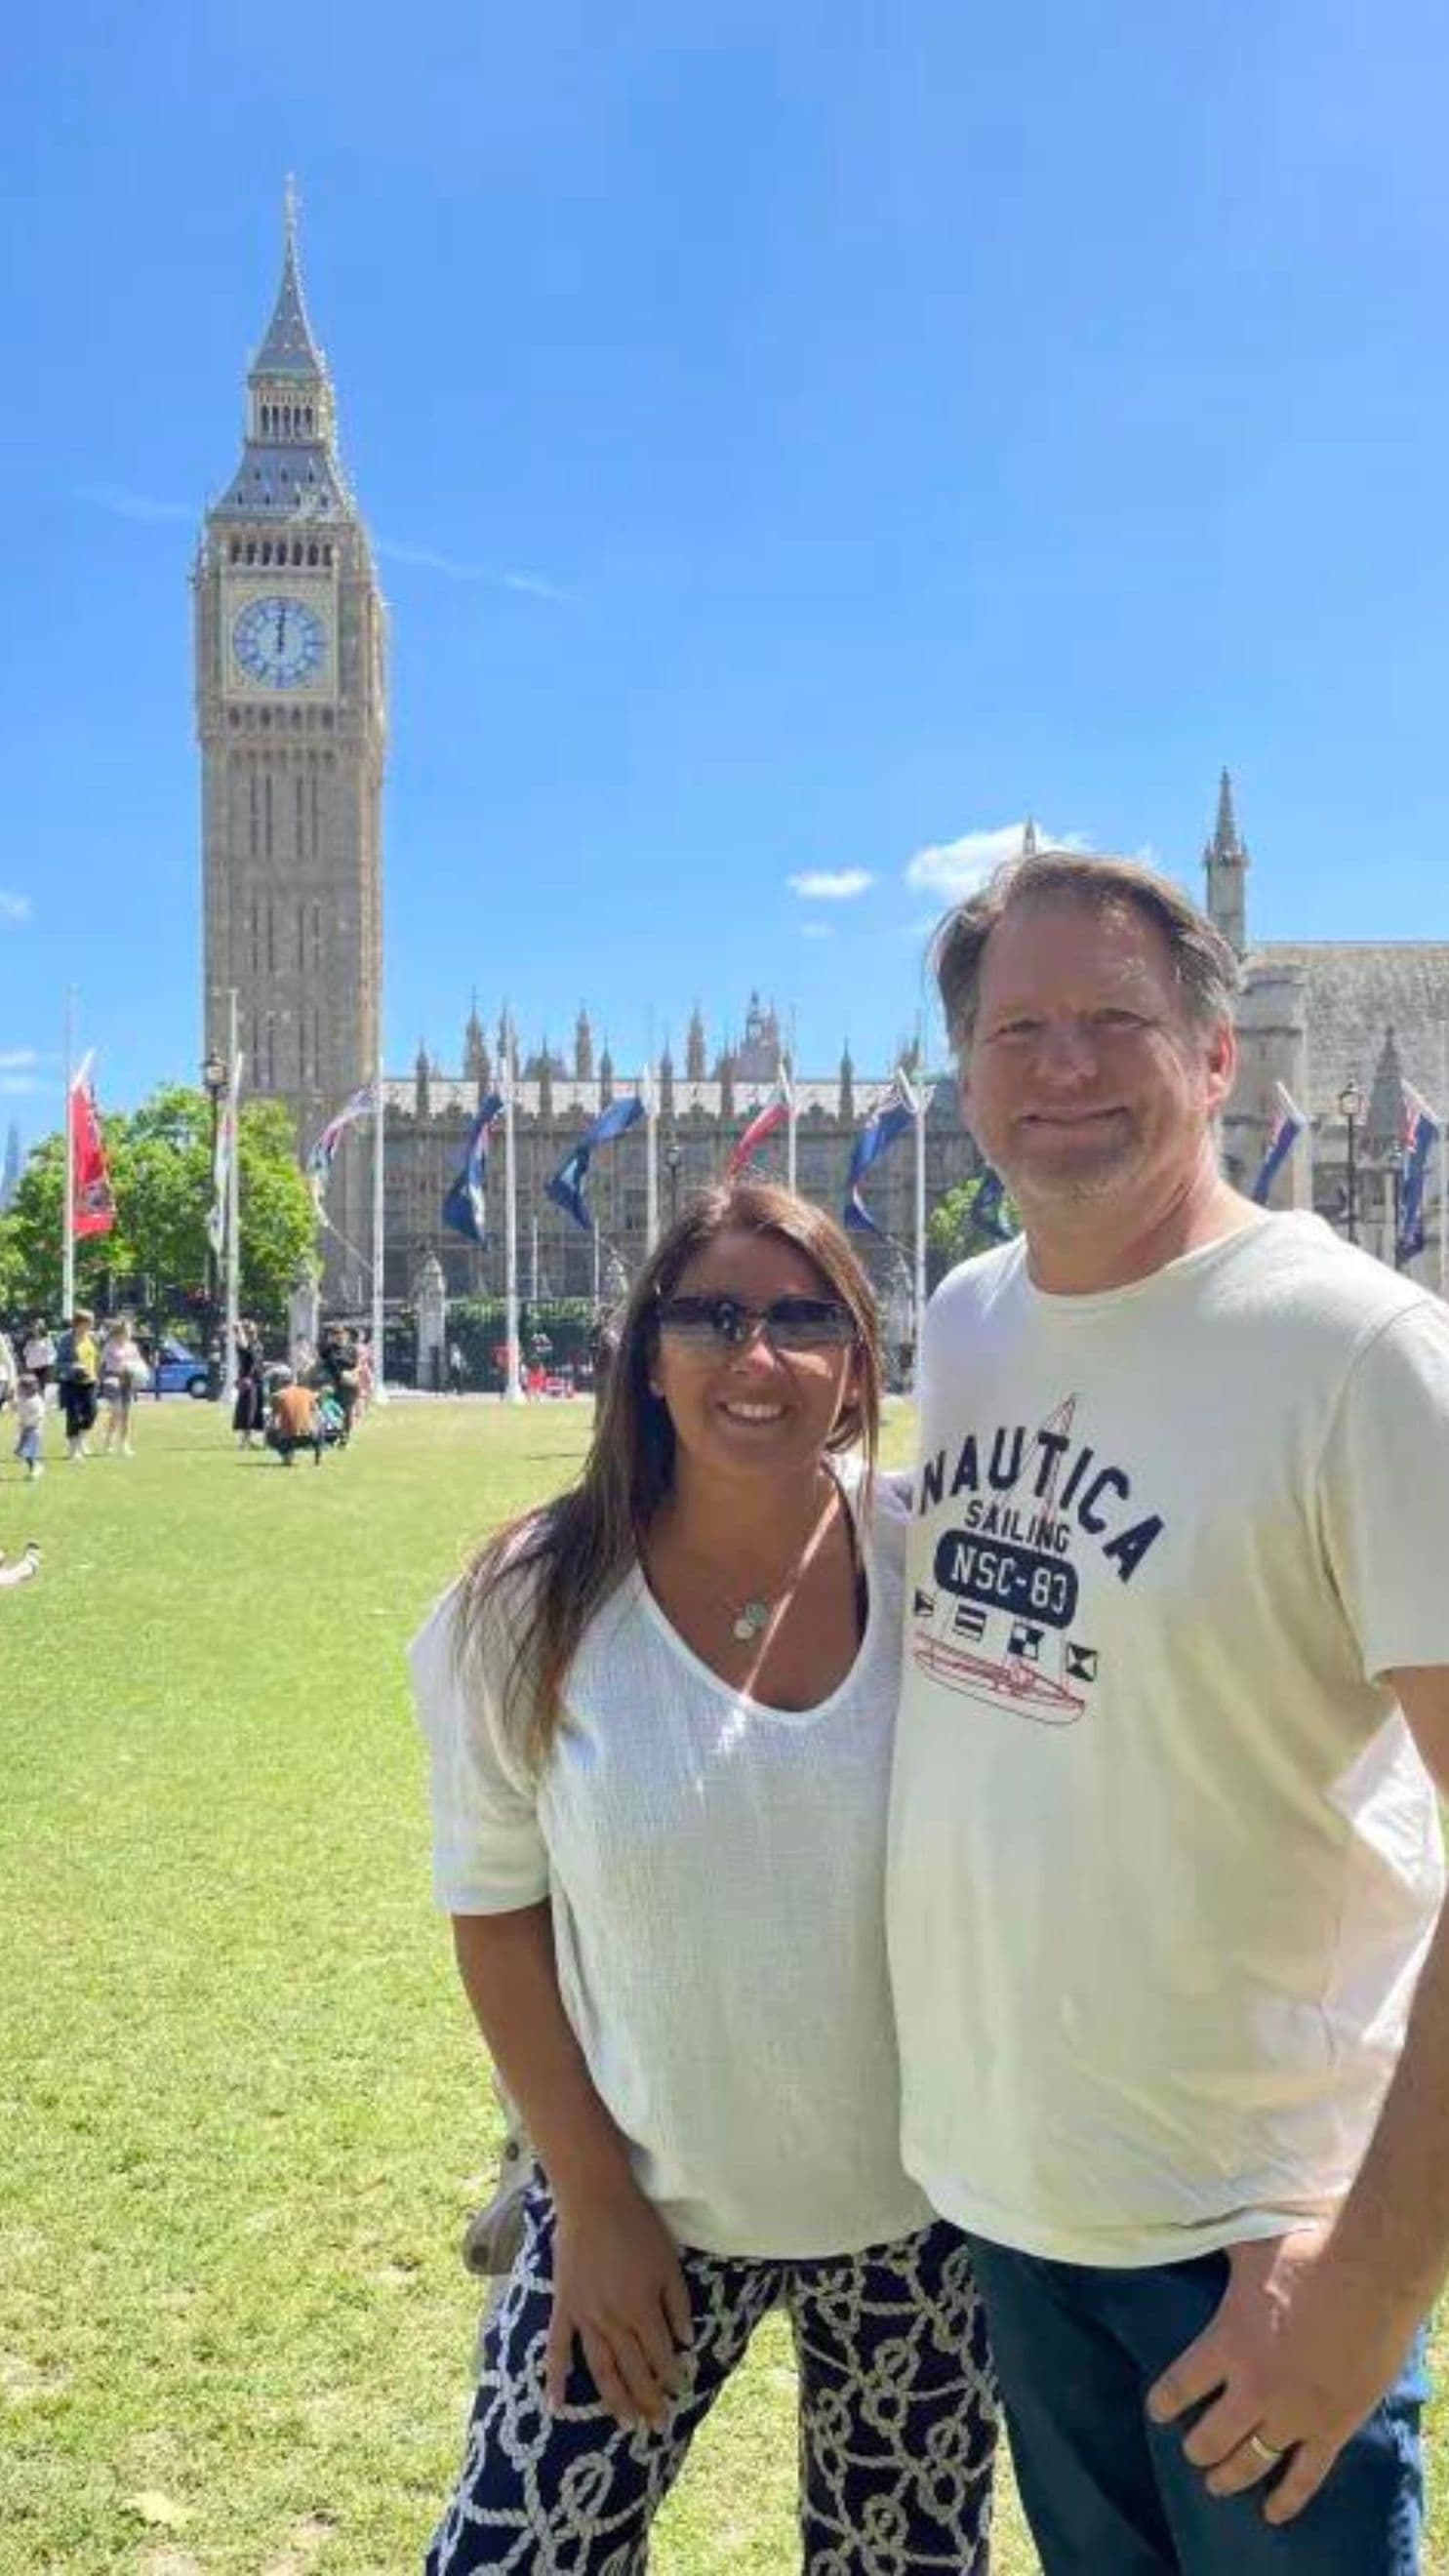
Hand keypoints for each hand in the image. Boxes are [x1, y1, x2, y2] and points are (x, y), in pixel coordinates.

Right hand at [545, 2175, 692, 2431]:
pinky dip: (556, 2379)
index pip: (661, 2355)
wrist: (593, 2200)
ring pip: (601, 2369)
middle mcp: (613, 2321)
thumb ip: (677, 2305)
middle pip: (633, 2370)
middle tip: (657, 2425)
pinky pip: (557, 2349)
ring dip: (615, 2399)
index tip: (680, 2392)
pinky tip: (557, 2405)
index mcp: (642, 2309)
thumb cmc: (637, 2226)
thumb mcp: (668, 2263)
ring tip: (626, 2423)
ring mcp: (585, 2317)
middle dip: (648, 2400)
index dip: (672, 2376)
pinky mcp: (563, 2308)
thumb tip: (688, 2342)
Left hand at [1146, 2227, 1419, 2523]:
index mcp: (1227, 2343)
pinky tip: (1273, 2514)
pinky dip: (1287, 2499)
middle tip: (1193, 2450)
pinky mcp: (1333, 2428)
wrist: (1372, 2272)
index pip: (1179, 2387)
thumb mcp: (1248, 2242)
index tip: (1157, 2411)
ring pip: (1251, 2462)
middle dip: (1197, 2448)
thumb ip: (1214, 2243)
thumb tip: (1185, 2218)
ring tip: (1217, 2483)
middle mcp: (1254, 2387)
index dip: (1164, 2404)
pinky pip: (1306, 2477)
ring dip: (1229, 2476)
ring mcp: (1294, 2414)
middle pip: (1211, 2437)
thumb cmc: (1307, 2250)